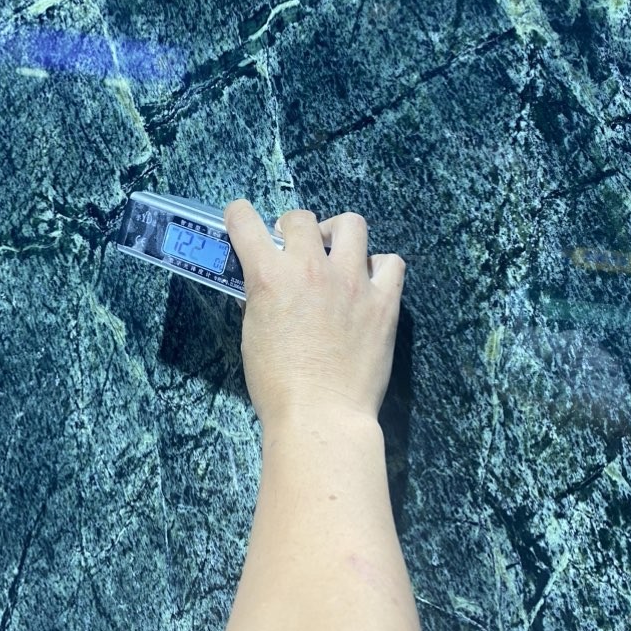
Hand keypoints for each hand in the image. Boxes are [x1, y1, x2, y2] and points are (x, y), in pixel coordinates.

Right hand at [222, 199, 405, 429]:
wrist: (321, 415)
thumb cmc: (278, 386)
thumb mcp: (253, 334)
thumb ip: (261, 299)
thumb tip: (268, 286)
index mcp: (269, 277)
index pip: (246, 223)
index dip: (239, 214)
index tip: (241, 216)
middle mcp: (310, 268)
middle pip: (301, 218)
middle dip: (293, 228)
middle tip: (296, 249)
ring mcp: (351, 281)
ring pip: (351, 224)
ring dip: (339, 234)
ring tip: (336, 254)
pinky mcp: (383, 300)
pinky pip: (390, 262)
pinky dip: (379, 267)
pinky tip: (369, 283)